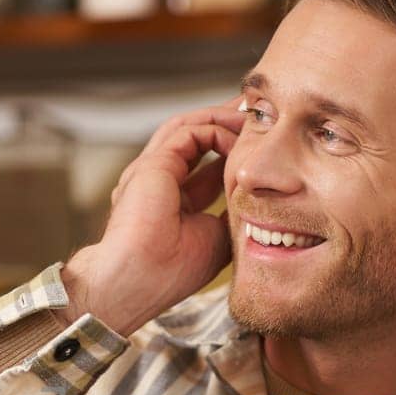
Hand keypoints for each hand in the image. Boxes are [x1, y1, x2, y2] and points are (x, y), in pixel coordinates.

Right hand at [55, 96, 245, 334]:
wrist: (137, 281)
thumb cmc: (171, 272)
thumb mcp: (216, 238)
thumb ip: (230, 212)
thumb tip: (256, 195)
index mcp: (171, 200)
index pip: (205, 164)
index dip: (232, 151)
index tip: (258, 145)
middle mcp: (157, 180)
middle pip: (195, 138)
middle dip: (227, 123)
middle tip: (258, 113)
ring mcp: (151, 169)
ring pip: (188, 127)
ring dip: (222, 118)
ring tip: (251, 113)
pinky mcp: (153, 164)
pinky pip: (189, 132)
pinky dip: (216, 129)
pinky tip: (238, 136)